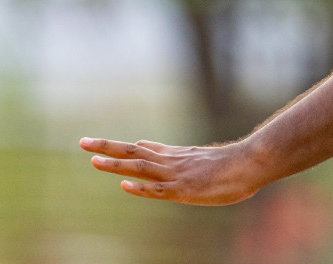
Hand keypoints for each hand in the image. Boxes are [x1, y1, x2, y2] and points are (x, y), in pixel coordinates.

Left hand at [80, 136, 267, 205]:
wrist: (250, 163)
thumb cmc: (230, 164)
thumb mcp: (200, 158)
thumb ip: (181, 158)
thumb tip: (167, 153)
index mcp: (174, 156)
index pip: (141, 149)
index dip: (117, 147)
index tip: (96, 144)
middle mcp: (170, 162)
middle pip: (133, 152)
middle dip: (106, 147)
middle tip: (82, 142)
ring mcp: (176, 175)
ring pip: (140, 168)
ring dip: (116, 165)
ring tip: (93, 160)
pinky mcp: (185, 190)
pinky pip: (159, 189)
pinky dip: (141, 188)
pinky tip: (125, 186)